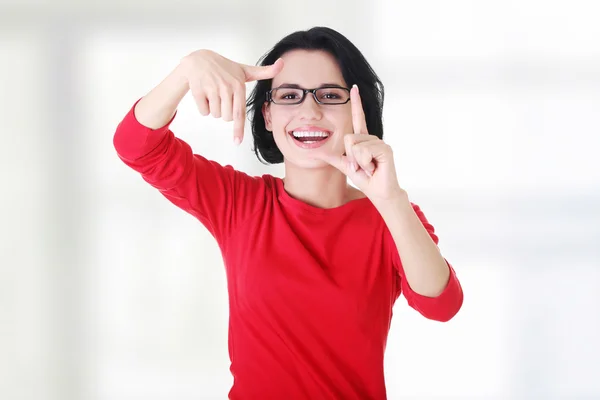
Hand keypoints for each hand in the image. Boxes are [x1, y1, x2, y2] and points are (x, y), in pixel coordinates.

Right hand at [180, 50, 283, 143]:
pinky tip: (204, 94)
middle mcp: (226, 87)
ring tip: (213, 93)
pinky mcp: (198, 90)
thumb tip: (282, 64)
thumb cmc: (225, 68)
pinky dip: (203, 107)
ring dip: (214, 109)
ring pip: (215, 115)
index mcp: (238, 85)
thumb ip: (264, 72)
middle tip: (222, 97)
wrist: (199, 60)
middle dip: (225, 112)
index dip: (238, 129)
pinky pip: (204, 111)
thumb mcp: (244, 70)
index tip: (237, 142)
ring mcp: (211, 88)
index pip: (240, 113)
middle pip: (227, 118)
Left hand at [312, 85, 405, 203]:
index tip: (353, 88)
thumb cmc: (365, 178)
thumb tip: (315, 151)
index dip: (356, 103)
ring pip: (355, 146)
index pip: (358, 118)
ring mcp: (379, 142)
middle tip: (361, 166)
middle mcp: (371, 138)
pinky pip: (364, 152)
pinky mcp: (385, 149)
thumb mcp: (344, 166)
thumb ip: (332, 157)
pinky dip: (365, 163)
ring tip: (369, 168)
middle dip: (350, 157)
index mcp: (362, 139)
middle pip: (348, 138)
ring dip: (358, 162)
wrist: (379, 192)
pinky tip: (373, 168)